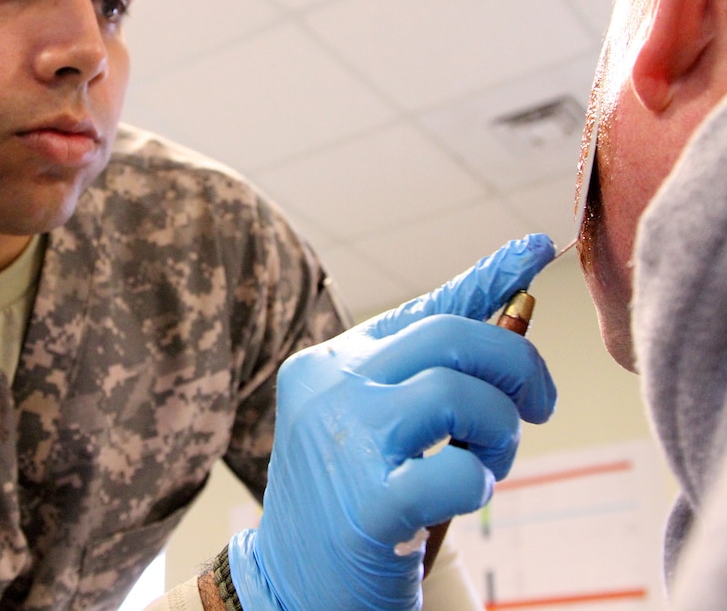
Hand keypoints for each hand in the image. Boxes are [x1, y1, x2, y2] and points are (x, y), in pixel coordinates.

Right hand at [227, 234, 557, 609]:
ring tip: (488, 460)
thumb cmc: (347, 500)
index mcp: (330, 363)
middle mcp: (330, 388)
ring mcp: (344, 441)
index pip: (424, 307)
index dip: (487, 276)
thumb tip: (507, 306)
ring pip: (457, 393)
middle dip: (516, 368)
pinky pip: (455, 471)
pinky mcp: (366, 503)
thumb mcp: (376, 422)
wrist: (291, 586)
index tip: (534, 250)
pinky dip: (477, 481)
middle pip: (450, 338)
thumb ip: (426, 370)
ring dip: (498, 430)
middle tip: (536, 408)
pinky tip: (463, 495)